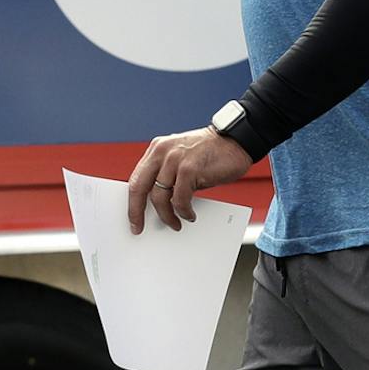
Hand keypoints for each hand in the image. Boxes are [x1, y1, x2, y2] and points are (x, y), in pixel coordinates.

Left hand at [126, 126, 252, 233]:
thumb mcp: (181, 161)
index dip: (132, 202)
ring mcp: (175, 159)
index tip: (133, 218)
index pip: (136, 178)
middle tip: (139, 227)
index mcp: (157, 149)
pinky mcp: (190, 168)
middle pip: (139, 187)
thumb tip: (156, 204)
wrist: (236, 142)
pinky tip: (189, 214)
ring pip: (159, 197)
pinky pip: (179, 199)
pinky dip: (183, 211)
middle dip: (137, 212)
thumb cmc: (210, 155)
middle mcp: (162, 151)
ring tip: (175, 222)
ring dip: (167, 215)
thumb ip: (167, 176)